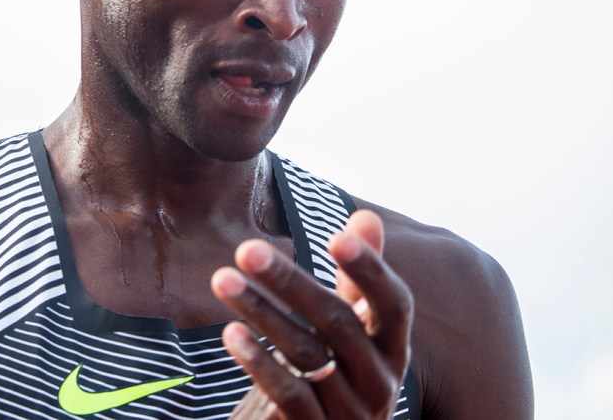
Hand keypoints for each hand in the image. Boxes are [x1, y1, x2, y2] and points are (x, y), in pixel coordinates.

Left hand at [211, 210, 412, 418]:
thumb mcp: (354, 326)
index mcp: (394, 347)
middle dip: (289, 282)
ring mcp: (352, 411)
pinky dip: (259, 362)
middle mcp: (381, 380)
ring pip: (307, 355)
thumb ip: (358, 277)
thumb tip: (365, 216)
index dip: (370, 270)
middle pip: (338, 323)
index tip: (335, 237)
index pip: (394, 304)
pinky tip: (231, 333)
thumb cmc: (340, 371)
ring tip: (222, 279)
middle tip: (245, 249)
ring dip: (261, 312)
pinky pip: (290, 394)